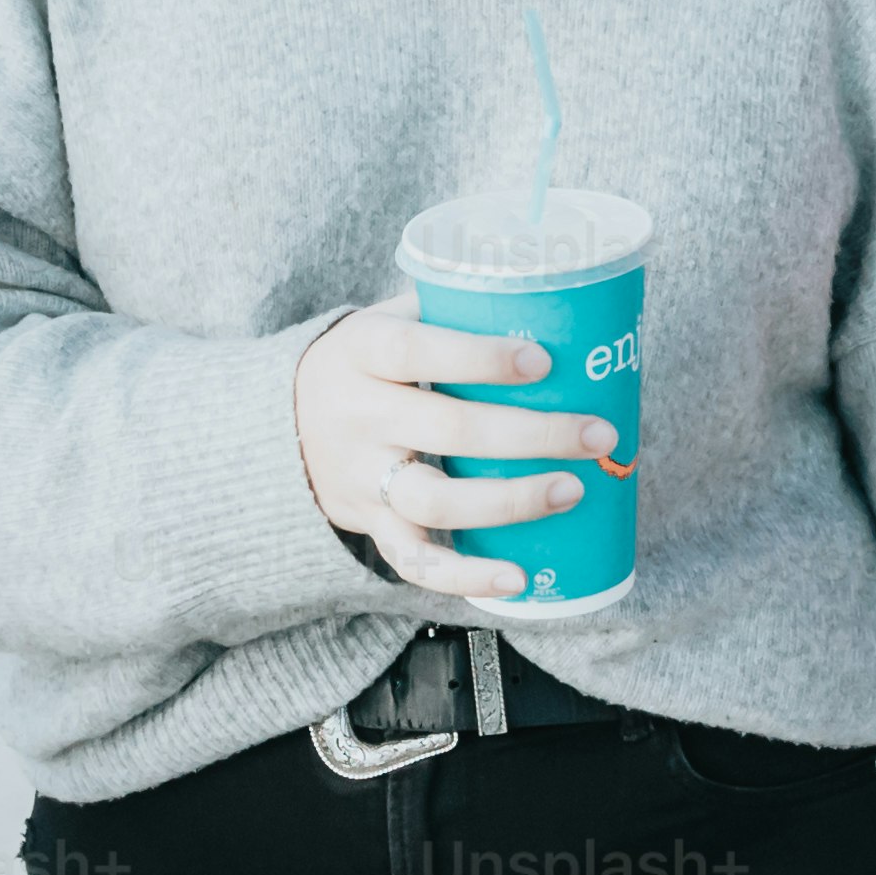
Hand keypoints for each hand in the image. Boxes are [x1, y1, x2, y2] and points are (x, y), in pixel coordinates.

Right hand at [292, 306, 604, 603]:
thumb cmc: (363, 361)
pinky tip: (517, 579)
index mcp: (363, 352)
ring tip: (572, 490)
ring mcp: (361, 476)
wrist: (280, 419)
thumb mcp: (385, 319)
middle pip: (449, 431)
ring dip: (512, 501)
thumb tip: (548, 295)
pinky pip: (415, 559)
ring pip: (437, 501)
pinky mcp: (370, 522)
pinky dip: (465, 576)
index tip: (542, 361)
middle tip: (595, 433)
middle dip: (533, 434)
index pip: (419, 352)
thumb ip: (449, 309)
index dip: (481, 359)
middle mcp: (359, 416)